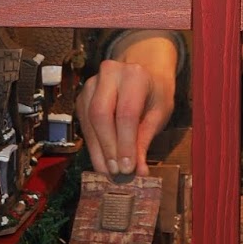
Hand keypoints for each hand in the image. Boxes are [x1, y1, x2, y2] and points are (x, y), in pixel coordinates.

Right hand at [76, 35, 177, 176]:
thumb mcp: (159, 113)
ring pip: (89, 120)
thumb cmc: (154, 92)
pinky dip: (93, 145)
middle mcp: (109, 74)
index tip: (128, 168)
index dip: (125, 143)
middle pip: (101, 114)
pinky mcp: (83, 96)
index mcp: (134, 75)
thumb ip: (146, 140)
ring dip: (98, 150)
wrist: (144, 71)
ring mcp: (92, 84)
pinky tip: (102, 160)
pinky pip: (84, 124)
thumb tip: (138, 171)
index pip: (126, 112)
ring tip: (109, 171)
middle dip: (108, 147)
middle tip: (116, 172)